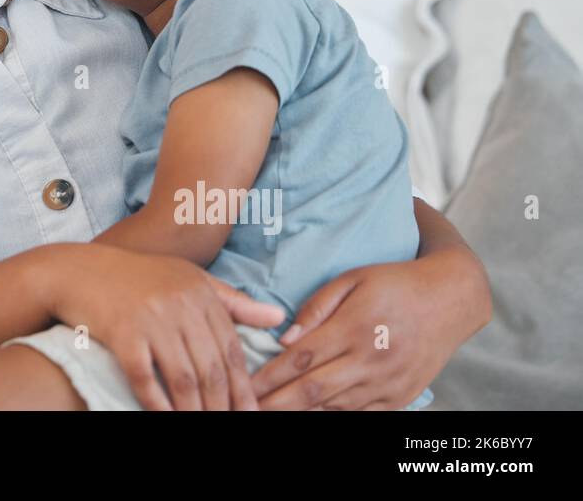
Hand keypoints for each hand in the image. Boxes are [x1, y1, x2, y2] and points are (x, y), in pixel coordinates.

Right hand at [40, 243, 285, 410]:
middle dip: (223, 408)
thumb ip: (232, 301)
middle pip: (212, 369)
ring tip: (201, 427)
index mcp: (200, 293)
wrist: (79, 271)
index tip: (250, 414)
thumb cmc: (137, 277)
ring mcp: (150, 318)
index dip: (244, 388)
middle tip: (227, 426)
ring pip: (184, 379)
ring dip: (195, 412)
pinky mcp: (122, 332)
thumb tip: (278, 317)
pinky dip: (158, 404)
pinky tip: (166, 418)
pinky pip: (145, 377)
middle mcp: (179, 304)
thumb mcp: (189, 279)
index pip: (232, 350)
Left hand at [250, 255, 481, 409]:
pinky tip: (309, 413)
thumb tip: (284, 339)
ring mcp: (388, 384)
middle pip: (313, 389)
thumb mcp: (352, 279)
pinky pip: (359, 414)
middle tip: (248, 404)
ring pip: (334, 407)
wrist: (450, 300)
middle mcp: (371, 360)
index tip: (245, 382)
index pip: (301, 358)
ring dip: (300, 412)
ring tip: (271, 411)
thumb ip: (316, 308)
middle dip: (276, 402)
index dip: (269, 375)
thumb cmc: (394, 283)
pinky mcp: (400, 398)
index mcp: (355, 327)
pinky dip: (332, 416)